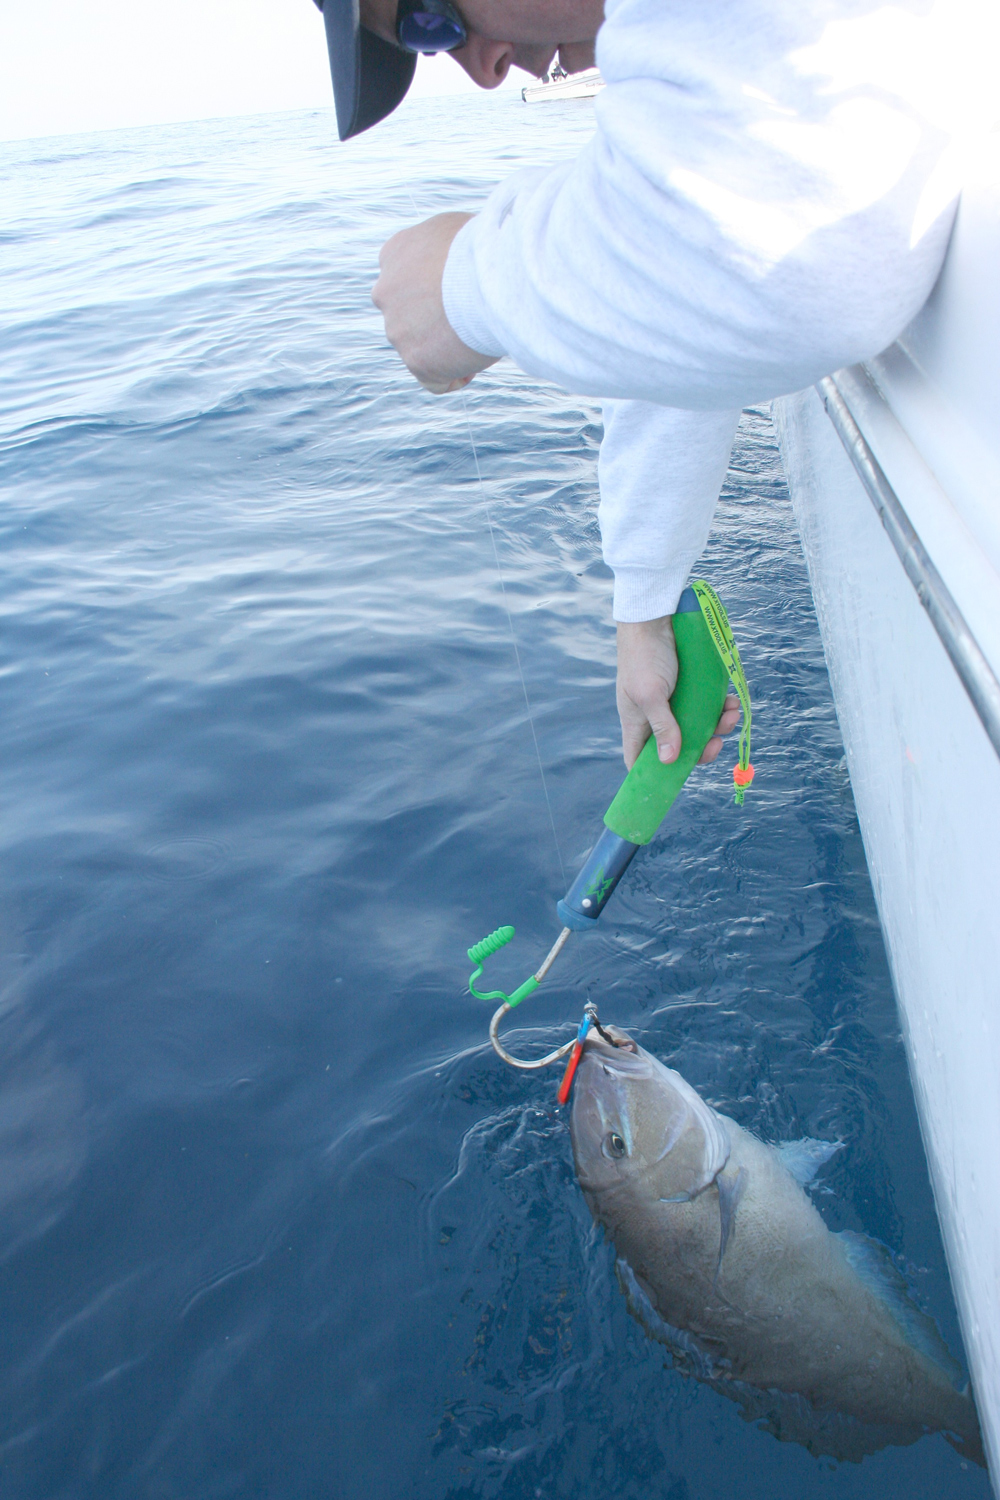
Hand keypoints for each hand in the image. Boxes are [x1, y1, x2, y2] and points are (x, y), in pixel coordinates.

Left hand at [372, 213, 499, 393]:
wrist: (488, 277)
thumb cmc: (484, 246)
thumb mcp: (456, 229)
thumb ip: (443, 246)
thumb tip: (459, 257)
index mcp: (393, 253)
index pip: (405, 280)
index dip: (433, 291)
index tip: (460, 296)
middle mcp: (385, 291)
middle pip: (408, 316)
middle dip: (434, 320)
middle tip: (471, 318)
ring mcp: (397, 329)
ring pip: (419, 347)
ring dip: (445, 349)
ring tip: (477, 338)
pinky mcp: (415, 361)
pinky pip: (433, 380)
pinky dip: (452, 377)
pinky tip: (471, 367)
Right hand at [617, 616, 740, 769]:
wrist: (655, 618)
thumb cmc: (644, 656)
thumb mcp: (650, 694)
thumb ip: (662, 727)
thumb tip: (671, 761)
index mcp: (637, 723)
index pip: (639, 760)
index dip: (653, 776)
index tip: (674, 783)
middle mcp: (655, 717)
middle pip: (677, 748)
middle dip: (701, 749)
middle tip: (717, 743)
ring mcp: (674, 703)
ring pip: (698, 727)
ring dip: (718, 725)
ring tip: (731, 714)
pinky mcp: (690, 688)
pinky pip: (708, 706)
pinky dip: (721, 708)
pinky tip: (731, 701)